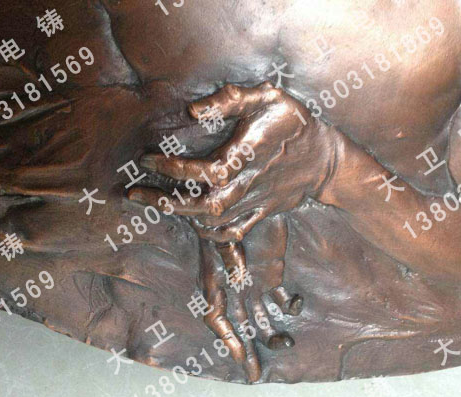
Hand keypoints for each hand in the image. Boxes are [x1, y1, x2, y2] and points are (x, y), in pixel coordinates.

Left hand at [128, 81, 336, 242]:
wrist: (325, 159)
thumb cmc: (294, 122)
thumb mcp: (267, 97)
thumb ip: (230, 99)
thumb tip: (193, 112)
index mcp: (249, 154)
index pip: (205, 170)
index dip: (173, 167)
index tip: (147, 158)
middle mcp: (250, 183)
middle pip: (205, 205)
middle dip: (166, 202)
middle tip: (135, 193)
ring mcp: (256, 202)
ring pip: (215, 222)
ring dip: (181, 217)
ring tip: (155, 204)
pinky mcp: (262, 213)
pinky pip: (233, 233)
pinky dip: (209, 233)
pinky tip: (191, 223)